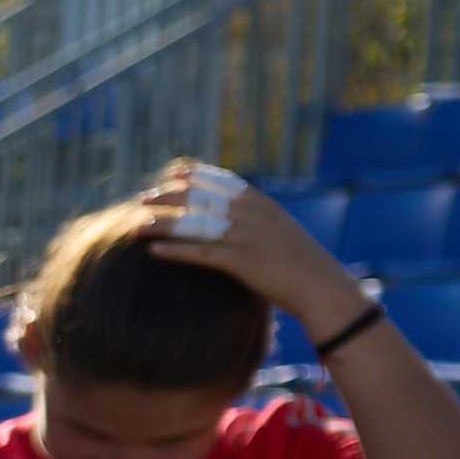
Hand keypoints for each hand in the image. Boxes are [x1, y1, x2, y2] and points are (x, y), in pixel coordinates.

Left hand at [139, 155, 359, 329]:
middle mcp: (253, 215)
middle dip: (170, 196)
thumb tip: (233, 212)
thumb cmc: (300, 262)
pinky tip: (153, 250)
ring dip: (164, 223)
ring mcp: (248, 237)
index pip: (223, 181)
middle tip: (143, 198)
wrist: (322, 285)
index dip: (195, 175)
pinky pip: (201, 254)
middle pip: (202, 199)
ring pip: (196, 224)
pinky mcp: (243, 262)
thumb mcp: (280, 229)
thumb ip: (257, 217)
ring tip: (137, 224)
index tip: (172, 172)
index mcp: (263, 204)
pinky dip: (175, 251)